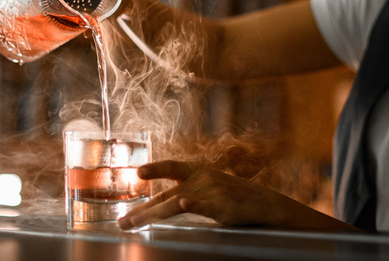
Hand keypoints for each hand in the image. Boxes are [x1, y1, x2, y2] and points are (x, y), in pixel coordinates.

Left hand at [117, 160, 353, 231]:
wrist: (265, 204)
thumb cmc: (233, 197)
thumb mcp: (208, 188)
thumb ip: (184, 192)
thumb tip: (155, 204)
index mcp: (199, 171)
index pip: (172, 166)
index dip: (155, 168)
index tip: (137, 172)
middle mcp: (202, 179)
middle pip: (165, 195)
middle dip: (142, 210)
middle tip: (123, 222)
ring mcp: (211, 192)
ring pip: (175, 203)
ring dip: (152, 214)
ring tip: (134, 222)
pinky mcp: (222, 207)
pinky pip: (204, 204)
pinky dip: (194, 202)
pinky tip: (185, 201)